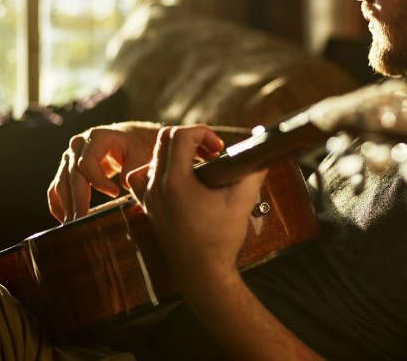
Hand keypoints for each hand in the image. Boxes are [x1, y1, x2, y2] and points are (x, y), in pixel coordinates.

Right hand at [47, 121, 160, 222]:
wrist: (129, 139)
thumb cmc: (136, 146)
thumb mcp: (141, 152)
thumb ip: (134, 166)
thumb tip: (123, 184)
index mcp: (97, 137)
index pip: (87, 162)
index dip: (98, 181)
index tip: (116, 193)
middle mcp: (78, 144)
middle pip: (72, 174)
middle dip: (78, 199)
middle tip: (83, 220)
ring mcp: (70, 156)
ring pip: (62, 182)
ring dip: (67, 204)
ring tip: (74, 225)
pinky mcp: (67, 169)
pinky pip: (56, 187)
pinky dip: (58, 203)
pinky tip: (64, 219)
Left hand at [128, 125, 266, 293]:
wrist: (202, 274)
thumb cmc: (221, 240)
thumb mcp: (242, 201)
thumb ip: (253, 171)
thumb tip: (261, 152)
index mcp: (176, 182)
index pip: (180, 135)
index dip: (203, 132)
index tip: (219, 148)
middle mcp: (156, 186)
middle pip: (165, 139)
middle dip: (192, 138)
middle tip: (212, 153)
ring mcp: (149, 197)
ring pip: (155, 156)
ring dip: (177, 152)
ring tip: (199, 166)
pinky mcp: (149, 207)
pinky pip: (144, 176)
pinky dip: (161, 170)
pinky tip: (181, 181)